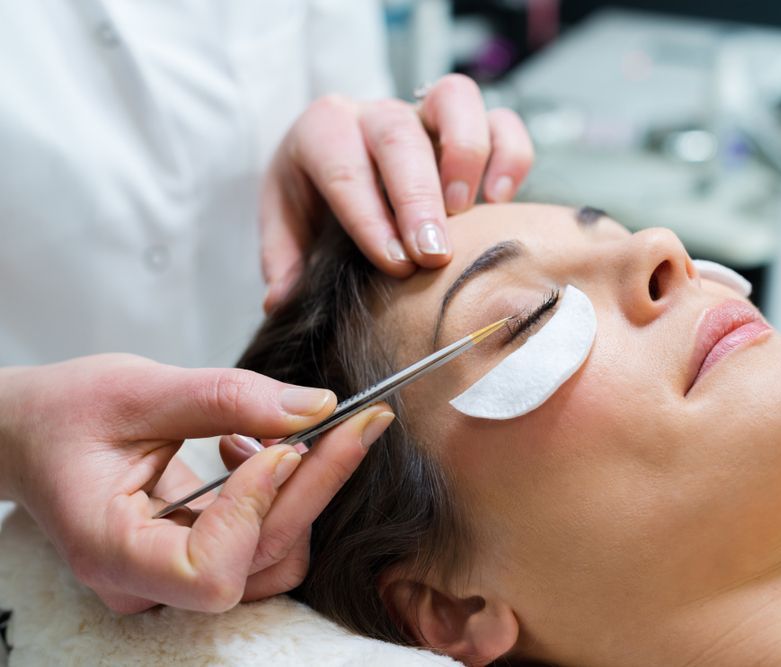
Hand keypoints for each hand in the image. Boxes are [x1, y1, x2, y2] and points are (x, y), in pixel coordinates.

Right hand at [0, 354, 393, 613]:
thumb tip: (318, 406)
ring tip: (278, 436)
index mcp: (109, 551)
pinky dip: (282, 496)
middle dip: (317, 485)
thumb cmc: (63, 413)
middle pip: (260, 558)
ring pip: (273, 559)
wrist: (31, 435)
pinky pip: (263, 545)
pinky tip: (257, 450)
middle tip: (361, 420)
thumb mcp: (135, 388)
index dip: (255, 511)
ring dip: (303, 492)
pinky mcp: (197, 559)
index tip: (280, 445)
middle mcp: (144, 583)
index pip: (208, 570)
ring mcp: (172, 579)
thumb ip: (226, 397)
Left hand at [260, 73, 533, 310]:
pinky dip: (509, 155)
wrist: (339, 164)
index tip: (394, 264)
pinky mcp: (469, 125)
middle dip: (419, 199)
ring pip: (455, 99)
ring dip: (465, 156)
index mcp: (323, 131)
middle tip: (432, 255)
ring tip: (467, 213)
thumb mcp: (286, 224)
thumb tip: (281, 299)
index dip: (370, 217)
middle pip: (399, 136)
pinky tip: (500, 201)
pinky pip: (501, 121)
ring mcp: (425, 113)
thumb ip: (283, 260)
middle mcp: (376, 114)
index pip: (344, 167)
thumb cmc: (315, 198)